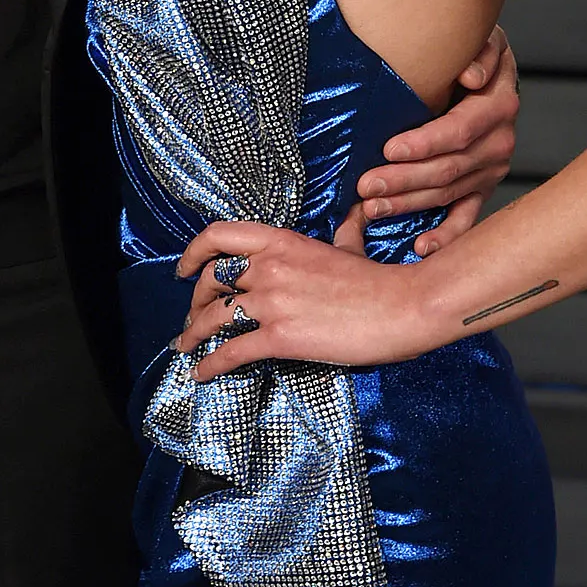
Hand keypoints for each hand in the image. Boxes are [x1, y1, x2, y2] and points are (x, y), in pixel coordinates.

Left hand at [173, 217, 425, 380]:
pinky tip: (202, 373)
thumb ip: (343, 231)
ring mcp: (273, 301)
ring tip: (185, 347)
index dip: (193, 252)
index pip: (219, 235)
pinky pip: (232, 352)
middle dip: (194, 301)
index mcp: (281, 240)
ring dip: (193, 334)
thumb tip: (355, 214)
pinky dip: (211, 365)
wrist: (402, 307)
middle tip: (192, 318)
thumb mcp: (350, 247)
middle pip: (210, 279)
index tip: (184, 269)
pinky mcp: (281, 337)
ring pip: (213, 316)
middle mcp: (269, 266)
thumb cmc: (378, 281)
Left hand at [357, 25, 518, 254]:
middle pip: (447, 168)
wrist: (487, 67)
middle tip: (365, 187)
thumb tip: (470, 76)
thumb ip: (481, 52)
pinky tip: (420, 246)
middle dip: (403, 180)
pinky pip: (466, 217)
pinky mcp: (483, 187)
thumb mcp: (483, 39)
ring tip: (371, 208)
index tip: (388, 148)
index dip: (424, 142)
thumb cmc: (471, 49)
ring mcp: (491, 169)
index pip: (458, 131)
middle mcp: (498, 142)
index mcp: (498, 105)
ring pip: (447, 193)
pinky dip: (445, 235)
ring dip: (409, 204)